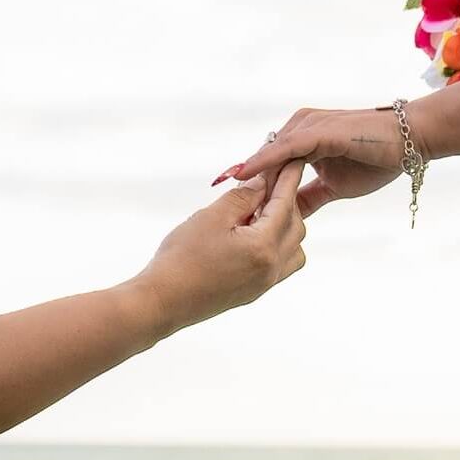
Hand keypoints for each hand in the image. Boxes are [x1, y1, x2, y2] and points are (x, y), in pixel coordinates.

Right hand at [133, 161, 306, 338]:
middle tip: (268, 178)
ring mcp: (264, 283)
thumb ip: (241, 197)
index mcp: (263, 247)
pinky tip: (252, 230)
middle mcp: (271, 268)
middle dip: (286, 199)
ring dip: (283, 223)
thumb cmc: (182, 258)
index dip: (288, 178)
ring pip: (293, 247)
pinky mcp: (253, 290)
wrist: (164, 301)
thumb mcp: (211, 217)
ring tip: (258, 206)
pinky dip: (275, 241)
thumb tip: (262, 182)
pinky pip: (280, 262)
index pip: (285, 204)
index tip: (294, 158)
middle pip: (295, 226)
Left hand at [214, 107, 417, 216]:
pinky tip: (247, 174)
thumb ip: (311, 196)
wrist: (409, 142)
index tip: (222, 193)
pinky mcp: (319, 130)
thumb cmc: (375, 159)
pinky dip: (265, 162)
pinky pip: (286, 148)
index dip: (248, 178)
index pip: (268, 161)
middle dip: (241, 173)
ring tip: (223, 183)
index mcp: (301, 140)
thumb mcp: (334, 186)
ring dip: (248, 169)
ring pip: (270, 151)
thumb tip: (293, 213)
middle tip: (213, 187)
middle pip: (263, 154)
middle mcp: (299, 128)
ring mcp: (307, 126)